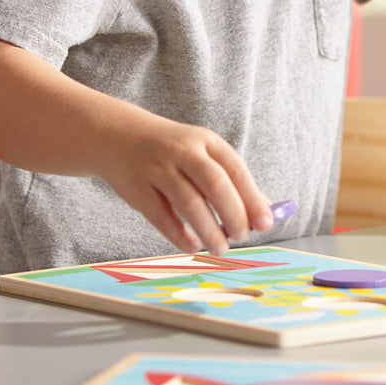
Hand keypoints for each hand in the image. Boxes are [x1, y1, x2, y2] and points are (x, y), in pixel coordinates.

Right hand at [98, 112, 276, 254]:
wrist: (119, 135)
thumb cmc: (172, 151)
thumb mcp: (202, 153)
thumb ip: (231, 179)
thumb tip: (263, 212)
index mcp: (207, 142)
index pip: (236, 170)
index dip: (253, 199)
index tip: (266, 223)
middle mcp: (184, 152)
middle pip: (216, 185)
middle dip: (234, 215)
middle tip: (243, 237)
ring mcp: (159, 169)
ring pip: (190, 203)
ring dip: (209, 230)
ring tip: (221, 249)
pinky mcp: (137, 189)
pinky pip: (162, 216)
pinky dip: (179, 235)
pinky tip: (192, 246)